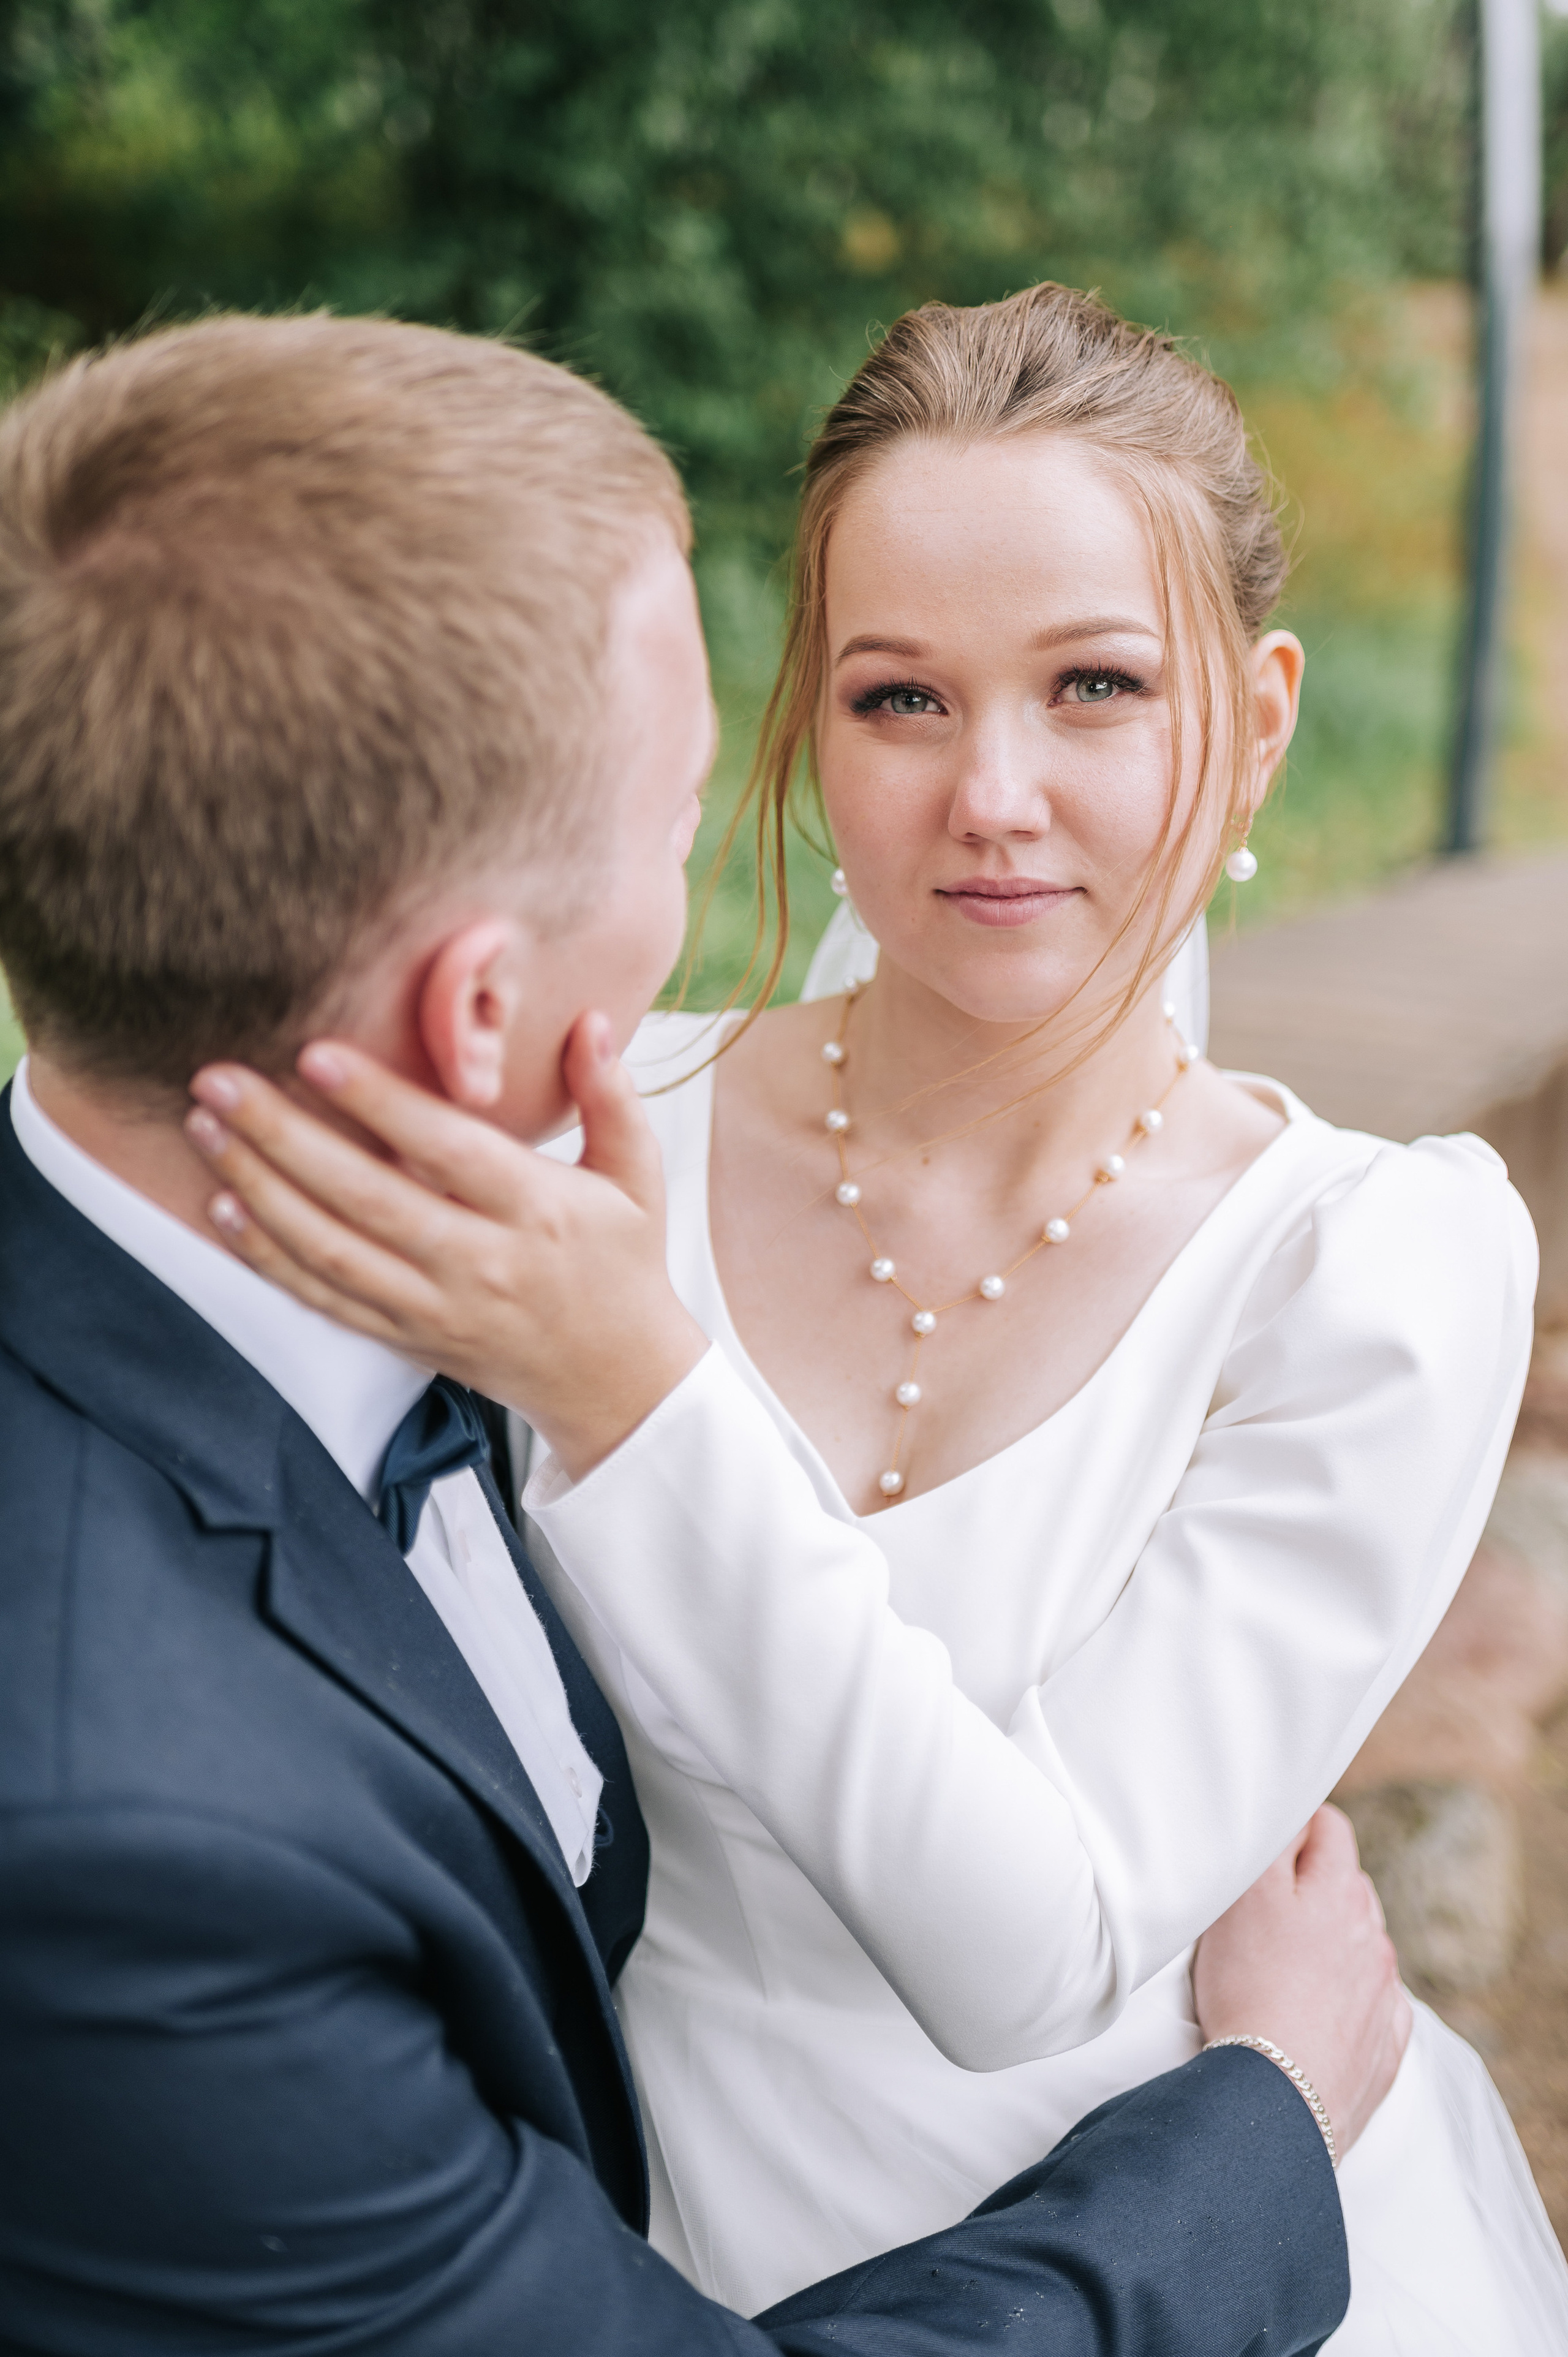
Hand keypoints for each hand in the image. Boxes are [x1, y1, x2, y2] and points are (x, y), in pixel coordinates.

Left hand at [185, 1016, 708, 1480]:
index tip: (314, 1052)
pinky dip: (270, 1258)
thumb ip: (611, 1096)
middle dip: (283, 1137)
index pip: (447, 1149)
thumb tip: (590, 1020)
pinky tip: (226, 1209)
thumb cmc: (624, 1264)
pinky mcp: (409, 1340)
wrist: (617, 1383)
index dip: (379, 1101)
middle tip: (218, 1081)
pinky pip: (325, 1300)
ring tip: (206, 1131)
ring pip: (331, 1251)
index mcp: (538, 1210)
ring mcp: (439, 1309)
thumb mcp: (638, 1178)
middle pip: (367, 1198)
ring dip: (259, 1189)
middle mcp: (483, 1263)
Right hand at [1194, 1805, 1409, 2161]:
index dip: (1295, 1830)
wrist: (1277, 2099)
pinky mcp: (1385, 2047)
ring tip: (1283, 1970)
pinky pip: (1375, 2004)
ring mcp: (1385, 1995)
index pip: (1330, 1827)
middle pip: (1348, 1885)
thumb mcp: (1242, 1897)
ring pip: (1362, 1944)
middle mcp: (1373, 1937)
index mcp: (1341, 1892)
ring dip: (1332, 1942)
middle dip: (1313, 1886)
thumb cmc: (1249, 1990)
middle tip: (1264, 1913)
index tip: (1264, 1854)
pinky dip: (1350, 1999)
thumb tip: (1292, 1815)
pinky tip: (1314, 2014)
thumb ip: (1272, 1843)